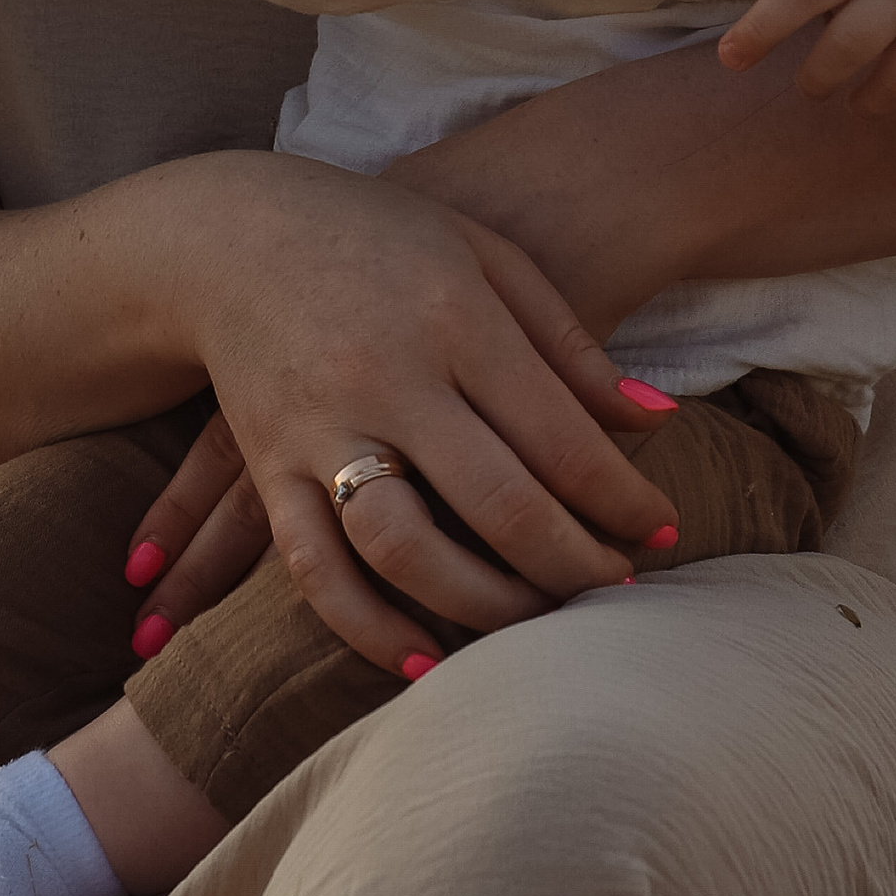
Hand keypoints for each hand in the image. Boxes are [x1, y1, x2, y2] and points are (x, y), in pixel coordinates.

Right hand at [146, 154, 682, 676]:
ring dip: (484, 606)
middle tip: (616, 592)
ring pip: (405, 548)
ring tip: (536, 627)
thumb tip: (658, 424)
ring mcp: (319, 426)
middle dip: (572, 564)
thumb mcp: (485, 258)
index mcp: (453, 318)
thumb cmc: (382, 239)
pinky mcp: (269, 465)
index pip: (559, 436)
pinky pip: (314, 567)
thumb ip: (568, 344)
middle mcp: (386, 377)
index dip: (623, 500)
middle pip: (497, 504)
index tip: (663, 531)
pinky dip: (367, 626)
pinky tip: (426, 662)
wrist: (232, 233)